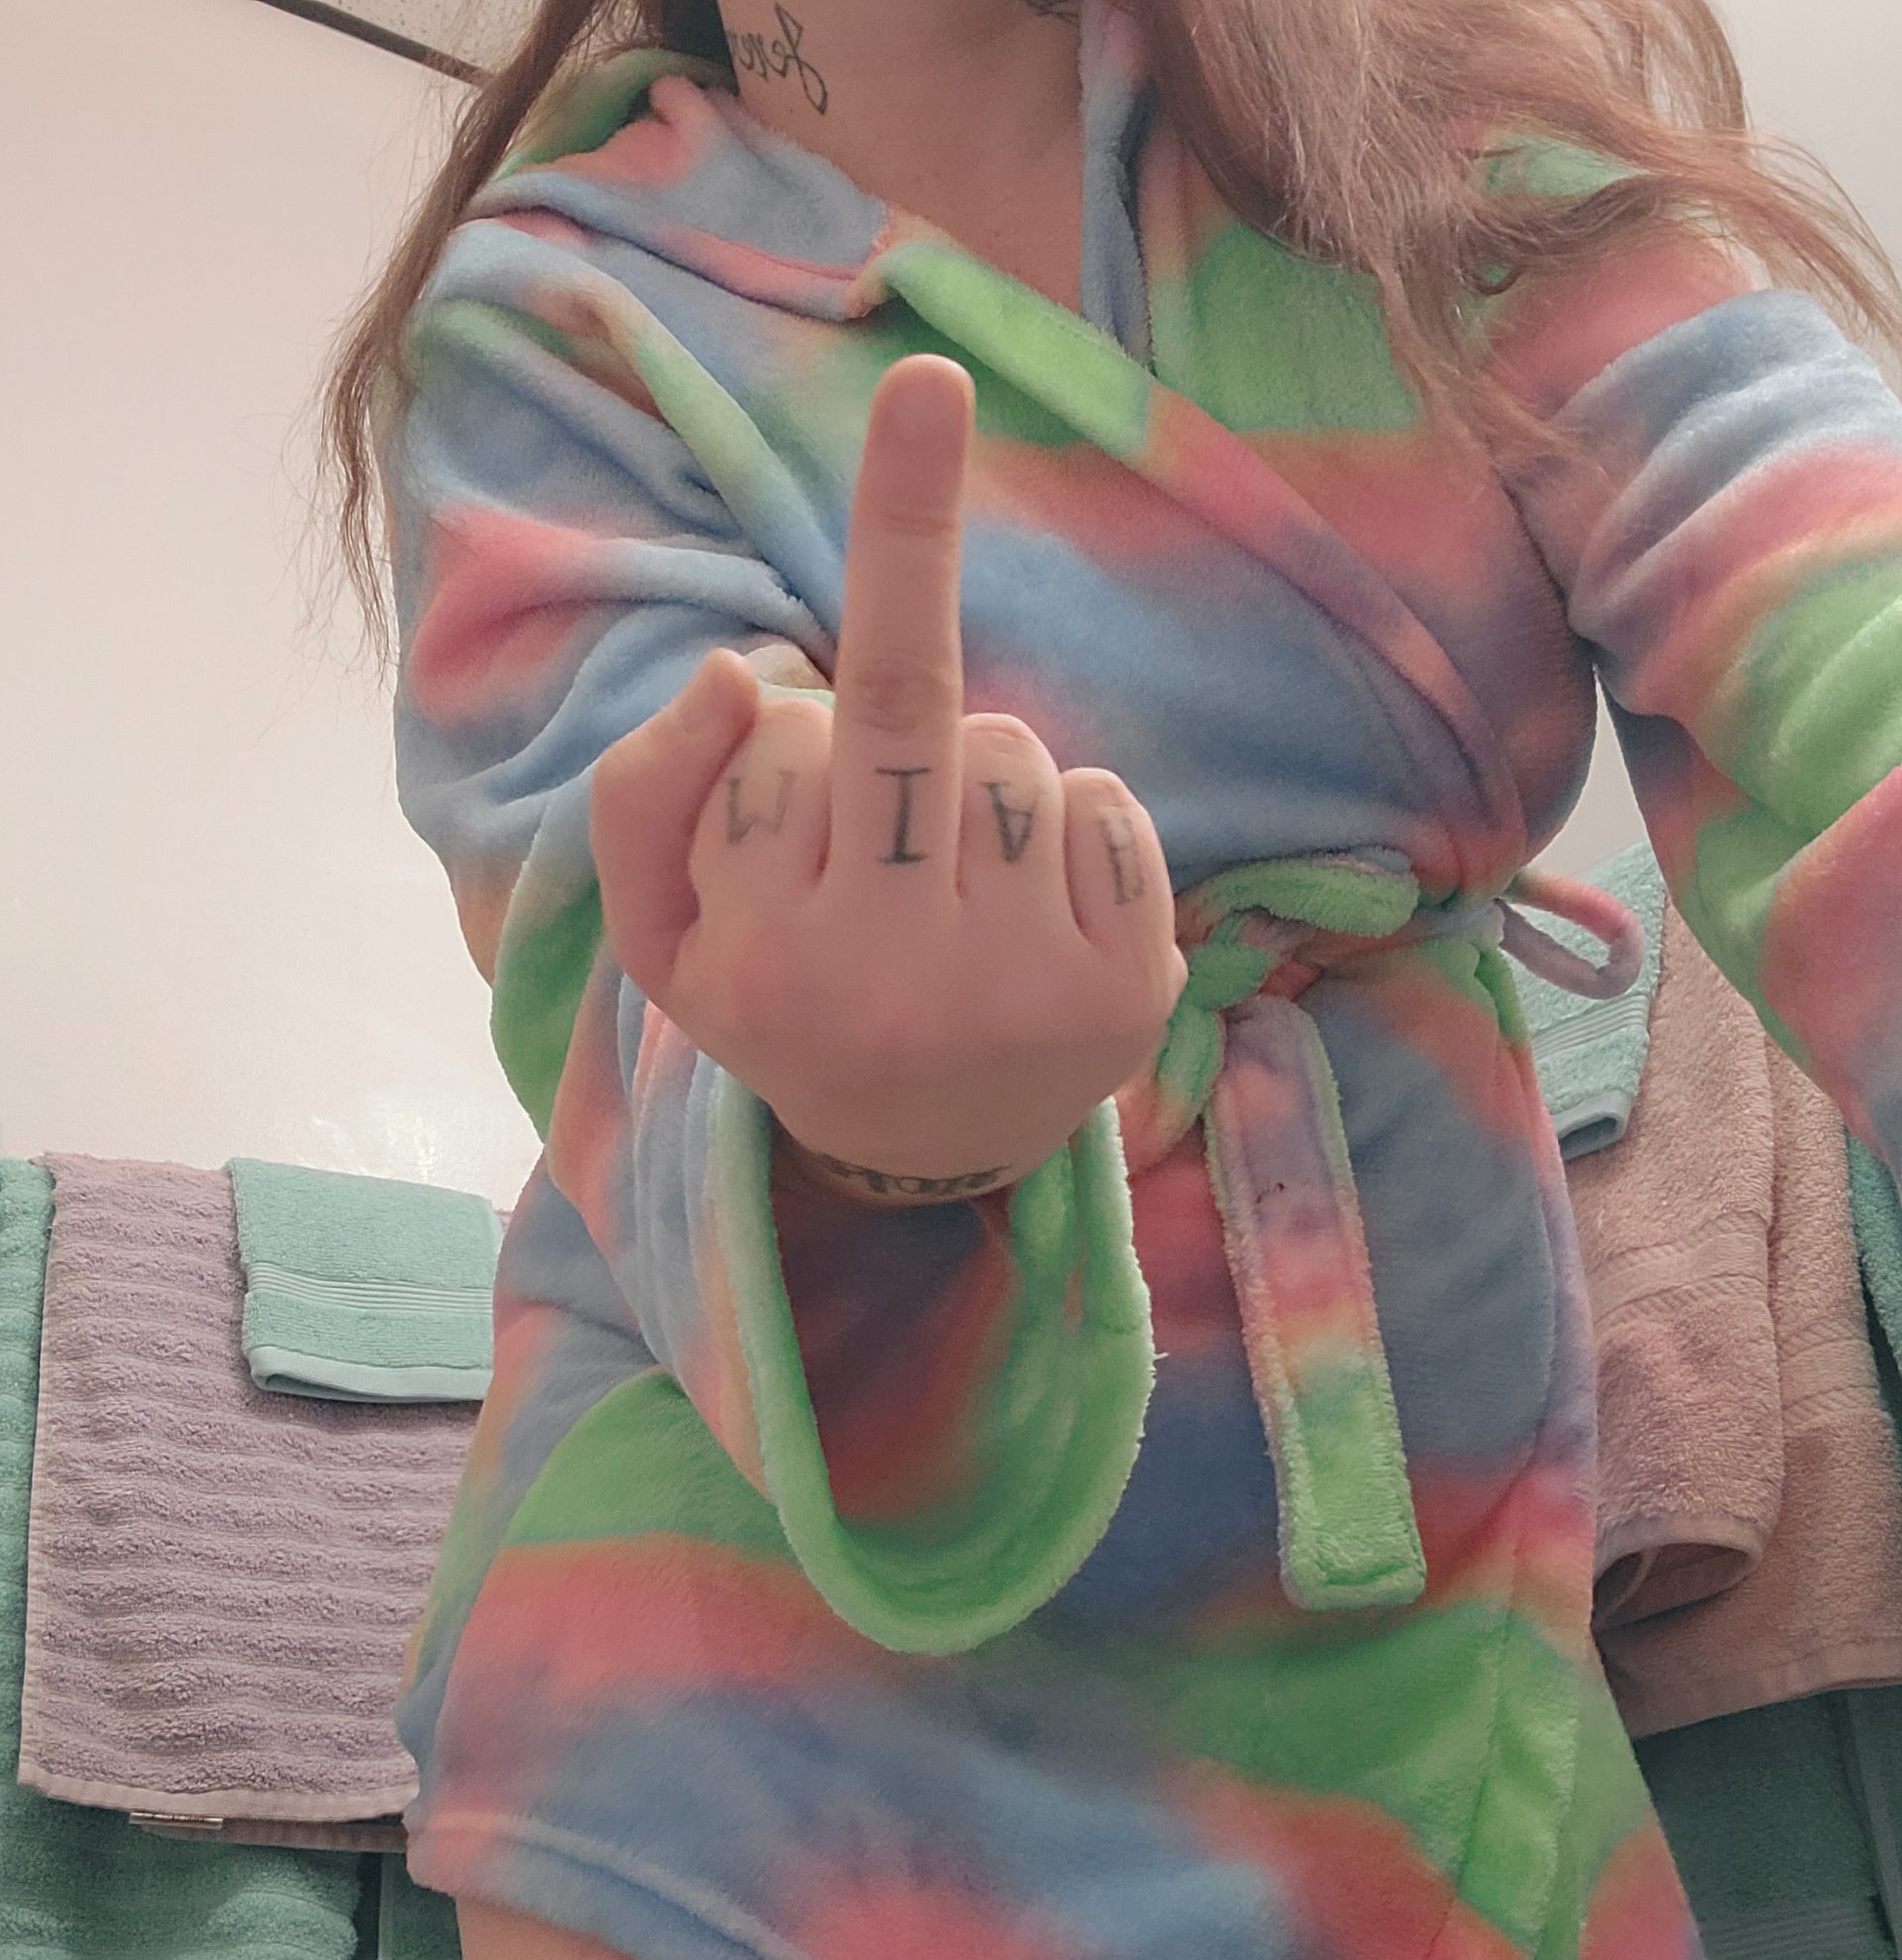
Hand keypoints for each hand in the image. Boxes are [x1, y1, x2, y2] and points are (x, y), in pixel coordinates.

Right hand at [589, 353, 1188, 1194]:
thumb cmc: (782, 1007)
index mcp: (774, 963)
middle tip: (876, 843)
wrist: (924, 1156)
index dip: (837, 635)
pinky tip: (1030, 913)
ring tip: (952, 894)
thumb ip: (648, 798)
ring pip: (1018, 758)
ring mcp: (1029, 994)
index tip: (929, 387)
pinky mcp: (1132, 993)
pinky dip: (1069, 827)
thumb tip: (746, 672)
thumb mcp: (662, 935)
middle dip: (890, 729)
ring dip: (980, 787)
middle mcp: (904, 983)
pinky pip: (1109, 805)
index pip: (807, 728)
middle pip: (924, 717)